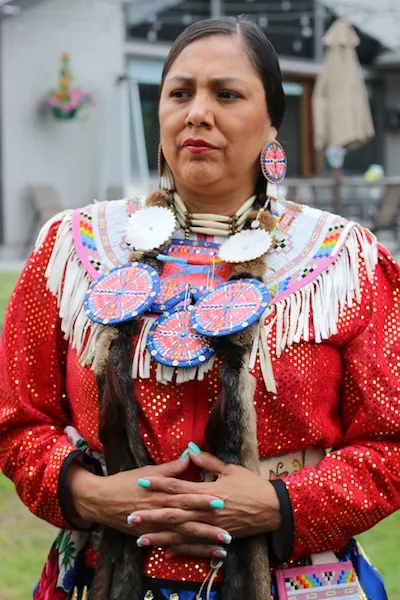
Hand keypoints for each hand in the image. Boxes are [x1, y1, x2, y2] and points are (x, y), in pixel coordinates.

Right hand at [66, 455, 225, 540]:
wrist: (100, 499)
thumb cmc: (125, 482)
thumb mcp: (148, 471)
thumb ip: (171, 467)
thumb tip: (189, 455)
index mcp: (161, 493)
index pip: (186, 496)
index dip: (203, 500)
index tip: (222, 502)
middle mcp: (159, 511)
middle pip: (187, 520)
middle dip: (208, 527)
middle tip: (228, 533)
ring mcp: (155, 526)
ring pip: (182, 537)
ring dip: (202, 543)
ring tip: (221, 549)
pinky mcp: (150, 536)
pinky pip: (171, 545)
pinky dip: (186, 550)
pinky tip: (201, 554)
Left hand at [131, 448, 280, 557]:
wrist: (272, 509)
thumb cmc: (252, 485)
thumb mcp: (231, 469)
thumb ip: (208, 461)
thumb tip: (190, 449)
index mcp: (208, 491)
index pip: (178, 487)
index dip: (159, 484)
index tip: (142, 482)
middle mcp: (206, 511)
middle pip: (174, 513)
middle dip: (151, 515)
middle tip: (131, 516)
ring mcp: (211, 527)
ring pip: (181, 533)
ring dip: (160, 536)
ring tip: (140, 538)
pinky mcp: (217, 538)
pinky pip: (196, 545)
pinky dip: (180, 549)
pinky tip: (164, 552)